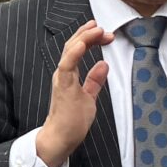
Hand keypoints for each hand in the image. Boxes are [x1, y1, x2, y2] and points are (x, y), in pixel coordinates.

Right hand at [35, 21, 113, 166]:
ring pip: (70, 50)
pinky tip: (82, 42)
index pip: (78, 50)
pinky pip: (67, 65)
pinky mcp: (63, 86)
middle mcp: (63, 73)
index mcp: (68, 74)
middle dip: (88, 34)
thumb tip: (103, 65)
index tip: (105, 34)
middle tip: (103, 28)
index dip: (91, 39)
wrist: (61, 138)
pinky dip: (74, 52)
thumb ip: (94, 80)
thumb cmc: (71, 121)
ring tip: (96, 29)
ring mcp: (62, 78)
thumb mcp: (89, 97)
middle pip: (73, 45)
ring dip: (84, 38)